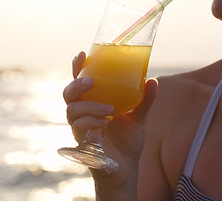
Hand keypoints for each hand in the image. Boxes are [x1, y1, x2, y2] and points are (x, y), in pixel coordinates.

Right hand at [63, 51, 157, 198]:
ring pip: (72, 110)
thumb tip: (152, 81)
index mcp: (94, 101)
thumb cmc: (128, 139)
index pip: (81, 81)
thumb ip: (145, 100)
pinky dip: (91, 123)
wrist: (127, 166)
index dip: (78, 67)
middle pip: (69, 93)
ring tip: (109, 109)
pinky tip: (105, 122)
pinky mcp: (82, 142)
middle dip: (77, 85)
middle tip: (91, 82)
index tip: (83, 54)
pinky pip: (79, 128)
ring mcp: (80, 127)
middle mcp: (83, 112)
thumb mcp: (139, 117)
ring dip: (89, 106)